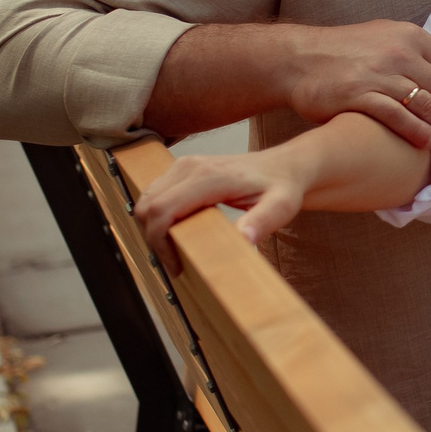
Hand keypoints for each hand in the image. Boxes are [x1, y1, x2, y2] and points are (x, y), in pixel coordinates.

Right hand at [133, 146, 311, 266]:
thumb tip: (244, 241)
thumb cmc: (282, 186)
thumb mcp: (281, 207)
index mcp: (209, 177)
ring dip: (152, 228)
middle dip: (153, 239)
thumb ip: (263, 223)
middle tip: (175, 263)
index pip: (162, 209)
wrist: (284, 166)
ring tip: (176, 251)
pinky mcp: (183, 169)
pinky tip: (178, 233)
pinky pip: (156, 195)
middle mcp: (190, 166)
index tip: (176, 266)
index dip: (159, 242)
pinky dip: (158, 217)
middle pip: (147, 206)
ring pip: (146, 200)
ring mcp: (184, 165)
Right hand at [285, 21, 430, 153]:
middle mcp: (399, 52)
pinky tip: (428, 144)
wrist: (298, 59)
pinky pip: (397, 114)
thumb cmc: (347, 52)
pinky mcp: (358, 93)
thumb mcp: (393, 39)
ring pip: (426, 104)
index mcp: (411, 37)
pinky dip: (417, 130)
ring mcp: (379, 72)